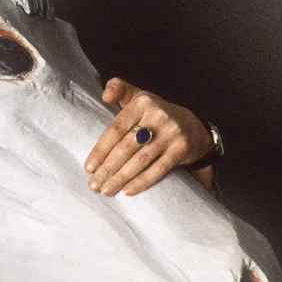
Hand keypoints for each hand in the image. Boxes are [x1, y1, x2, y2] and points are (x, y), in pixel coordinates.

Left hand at [84, 78, 214, 195]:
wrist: (192, 126)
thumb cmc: (155, 115)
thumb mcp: (139, 97)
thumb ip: (119, 90)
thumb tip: (105, 95)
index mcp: (142, 102)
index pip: (116, 129)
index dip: (101, 150)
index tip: (89, 167)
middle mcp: (158, 115)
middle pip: (126, 147)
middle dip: (108, 168)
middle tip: (94, 185)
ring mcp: (171, 132)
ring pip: (141, 159)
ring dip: (121, 178)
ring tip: (106, 191)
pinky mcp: (181, 148)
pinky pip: (159, 168)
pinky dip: (143, 181)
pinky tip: (128, 191)